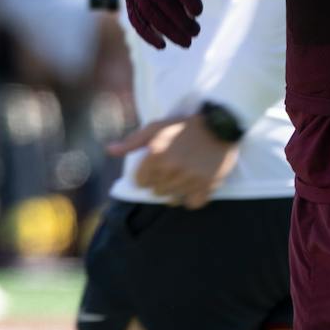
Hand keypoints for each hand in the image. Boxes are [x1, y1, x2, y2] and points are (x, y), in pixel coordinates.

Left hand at [105, 116, 237, 207]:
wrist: (219, 125)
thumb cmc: (184, 125)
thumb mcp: (156, 127)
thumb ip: (132, 142)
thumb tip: (109, 150)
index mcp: (156, 154)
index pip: (140, 182)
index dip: (144, 177)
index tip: (152, 172)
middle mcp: (171, 168)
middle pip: (156, 191)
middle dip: (159, 184)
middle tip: (168, 173)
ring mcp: (189, 178)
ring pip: (172, 200)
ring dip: (174, 192)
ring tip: (180, 179)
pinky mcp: (207, 185)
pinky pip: (192, 204)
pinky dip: (191, 199)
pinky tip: (192, 188)